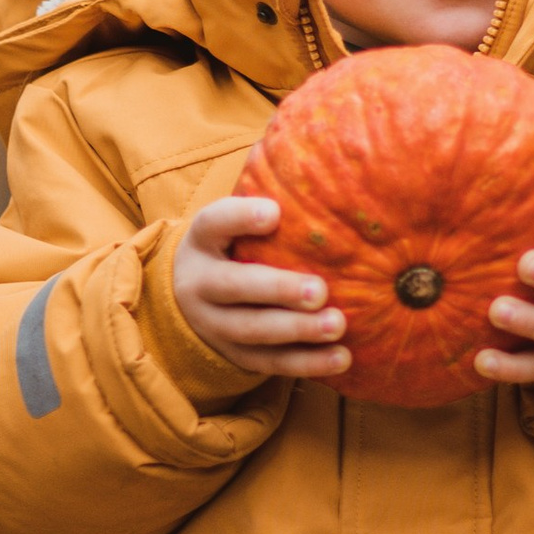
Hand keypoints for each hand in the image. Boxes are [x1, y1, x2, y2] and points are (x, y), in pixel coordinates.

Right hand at [172, 194, 352, 380]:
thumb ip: (263, 204)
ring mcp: (214, 325)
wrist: (192, 298)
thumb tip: (324, 169)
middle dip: (277, 290)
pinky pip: (271, 363)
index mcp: (201, 241)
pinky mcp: (236, 354)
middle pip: (233, 287)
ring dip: (297, 331)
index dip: (241, 217)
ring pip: (252, 331)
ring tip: (337, 325)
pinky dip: (307, 363)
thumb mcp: (232, 223)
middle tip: (319, 290)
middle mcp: (199, 284)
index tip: (275, 213)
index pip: (213, 223)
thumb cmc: (232, 247)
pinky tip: (341, 357)